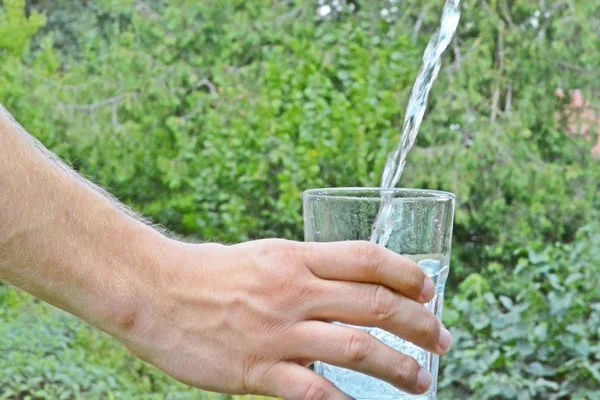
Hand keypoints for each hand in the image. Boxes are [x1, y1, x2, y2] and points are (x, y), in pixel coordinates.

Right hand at [118, 238, 450, 398]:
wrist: (153, 291)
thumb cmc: (208, 272)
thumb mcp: (263, 257)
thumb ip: (304, 270)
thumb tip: (345, 288)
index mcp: (295, 257)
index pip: (367, 259)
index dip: (406, 274)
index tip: (429, 290)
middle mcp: (293, 291)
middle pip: (374, 304)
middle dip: (419, 323)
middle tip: (442, 339)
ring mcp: (277, 332)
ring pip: (357, 348)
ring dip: (399, 366)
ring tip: (422, 379)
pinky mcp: (256, 370)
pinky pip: (315, 391)